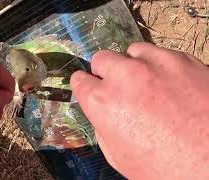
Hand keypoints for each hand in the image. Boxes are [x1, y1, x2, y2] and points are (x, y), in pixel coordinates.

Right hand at [71, 42, 208, 178]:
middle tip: (119, 88)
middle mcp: (124, 78)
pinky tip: (168, 83)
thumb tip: (101, 109)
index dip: (85, 86)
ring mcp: (155, 65)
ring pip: (131, 52)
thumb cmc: (166, 168)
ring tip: (147, 84)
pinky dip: (159, 65)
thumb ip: (102, 125)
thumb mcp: (119, 156)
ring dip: (133, 65)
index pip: (79, 80)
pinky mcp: (182, 60)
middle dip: (106, 73)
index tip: (91, 88)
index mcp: (103, 103)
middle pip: (102, 59)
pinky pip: (160, 53)